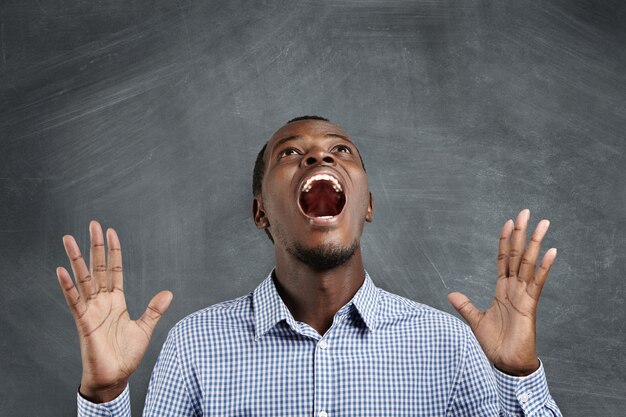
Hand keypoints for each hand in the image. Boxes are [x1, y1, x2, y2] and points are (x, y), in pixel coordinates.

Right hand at [56, 221, 172, 401]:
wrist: (115, 377)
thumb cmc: (126, 355)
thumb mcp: (144, 328)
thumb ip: (154, 310)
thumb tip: (168, 292)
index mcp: (116, 300)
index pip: (115, 269)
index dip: (114, 251)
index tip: (111, 232)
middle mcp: (102, 301)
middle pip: (98, 268)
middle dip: (95, 247)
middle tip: (93, 224)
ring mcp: (91, 310)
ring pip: (83, 279)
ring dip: (76, 259)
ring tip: (69, 239)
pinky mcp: (83, 322)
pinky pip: (74, 301)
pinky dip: (68, 286)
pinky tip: (61, 271)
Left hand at [448, 209, 556, 375]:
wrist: (506, 364)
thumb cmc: (495, 344)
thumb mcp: (475, 320)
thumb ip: (465, 305)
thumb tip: (451, 293)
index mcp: (502, 289)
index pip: (503, 259)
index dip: (505, 240)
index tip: (508, 222)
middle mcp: (514, 288)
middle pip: (517, 254)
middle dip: (520, 233)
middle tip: (525, 211)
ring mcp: (523, 295)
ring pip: (528, 263)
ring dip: (535, 243)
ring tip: (543, 223)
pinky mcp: (530, 305)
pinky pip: (537, 282)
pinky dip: (544, 267)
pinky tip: (551, 251)